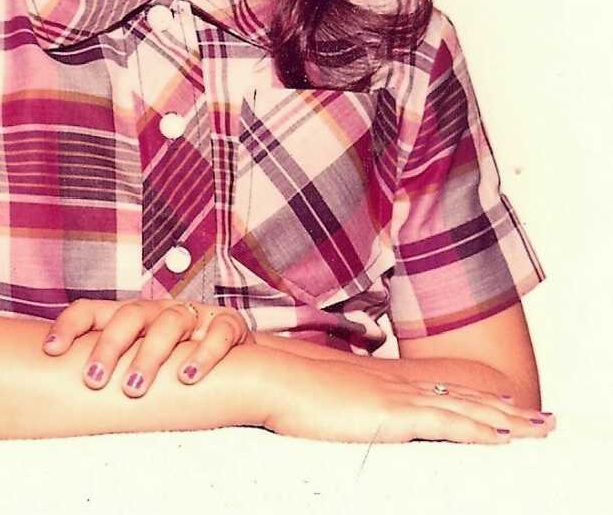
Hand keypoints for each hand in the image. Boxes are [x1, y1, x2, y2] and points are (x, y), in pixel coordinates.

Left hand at [42, 297, 253, 396]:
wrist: (239, 357)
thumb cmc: (177, 361)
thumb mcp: (140, 358)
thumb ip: (108, 367)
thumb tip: (51, 395)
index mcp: (131, 317)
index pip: (93, 309)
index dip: (70, 325)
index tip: (50, 351)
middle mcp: (158, 311)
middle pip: (129, 316)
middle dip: (109, 346)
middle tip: (93, 380)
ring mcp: (194, 315)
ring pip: (170, 322)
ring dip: (151, 354)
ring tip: (135, 388)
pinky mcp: (229, 325)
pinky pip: (218, 332)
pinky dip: (204, 352)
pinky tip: (189, 377)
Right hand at [264, 357, 555, 443]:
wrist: (271, 376)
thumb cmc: (288, 387)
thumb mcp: (325, 394)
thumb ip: (347, 400)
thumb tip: (354, 410)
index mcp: (384, 382)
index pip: (442, 390)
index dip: (476, 398)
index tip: (503, 403)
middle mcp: (398, 385)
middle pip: (464, 397)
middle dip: (506, 410)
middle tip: (541, 419)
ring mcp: (397, 397)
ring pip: (467, 409)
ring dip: (507, 421)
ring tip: (539, 428)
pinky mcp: (392, 413)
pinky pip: (447, 422)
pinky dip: (478, 428)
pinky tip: (502, 436)